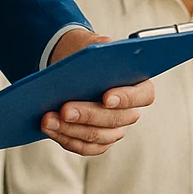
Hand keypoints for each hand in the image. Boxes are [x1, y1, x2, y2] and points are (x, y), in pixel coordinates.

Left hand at [39, 29, 154, 154]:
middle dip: (88, 115)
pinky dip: (66, 139)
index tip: (106, 97)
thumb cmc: (89, 58)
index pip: (144, 95)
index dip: (127, 98)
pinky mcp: (98, 142)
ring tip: (48, 119)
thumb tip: (99, 52)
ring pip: (98, 136)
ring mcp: (115, 130)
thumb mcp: (97, 46)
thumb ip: (103, 48)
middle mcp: (130, 111)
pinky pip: (84, 147)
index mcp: (139, 85)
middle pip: (116, 119)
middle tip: (64, 109)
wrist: (74, 71)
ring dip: (71, 129)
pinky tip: (49, 128)